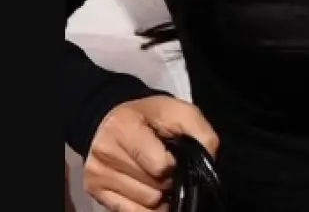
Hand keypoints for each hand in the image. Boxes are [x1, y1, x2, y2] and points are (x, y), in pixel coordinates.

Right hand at [83, 95, 218, 211]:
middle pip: (152, 188)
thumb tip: (209, 161)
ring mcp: (97, 174)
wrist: (110, 119)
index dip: (174, 165)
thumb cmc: (148, 116)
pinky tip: (148, 194)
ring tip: (156, 178)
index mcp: (124, 127)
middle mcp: (105, 152)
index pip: (160, 166)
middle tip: (167, 169)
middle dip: (167, 182)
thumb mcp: (178, 111)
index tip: (174, 158)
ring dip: (157, 196)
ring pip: (144, 204)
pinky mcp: (93, 191)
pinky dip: (144, 208)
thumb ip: (200, 132)